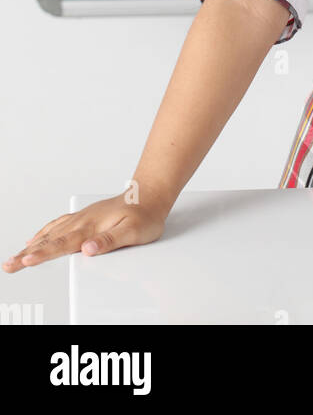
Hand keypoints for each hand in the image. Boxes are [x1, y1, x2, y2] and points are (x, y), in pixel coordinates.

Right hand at [3, 193, 167, 271]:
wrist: (150, 195)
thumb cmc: (145, 215)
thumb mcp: (134, 232)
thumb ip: (110, 240)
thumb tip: (88, 249)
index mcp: (91, 227)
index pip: (62, 244)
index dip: (43, 254)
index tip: (26, 260)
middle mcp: (83, 221)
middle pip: (50, 240)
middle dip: (27, 254)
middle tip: (8, 265)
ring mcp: (82, 218)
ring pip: (51, 233)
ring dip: (31, 246)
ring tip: (15, 258)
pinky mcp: (85, 217)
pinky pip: (58, 225)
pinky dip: (43, 233)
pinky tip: (35, 238)